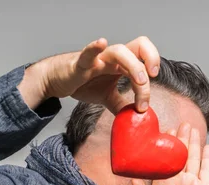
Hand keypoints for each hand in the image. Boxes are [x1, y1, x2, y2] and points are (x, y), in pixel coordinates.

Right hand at [17, 36, 159, 113]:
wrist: (56, 80)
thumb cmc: (82, 82)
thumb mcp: (106, 97)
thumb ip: (121, 105)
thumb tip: (135, 118)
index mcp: (121, 64)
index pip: (144, 59)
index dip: (152, 68)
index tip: (150, 93)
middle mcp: (112, 58)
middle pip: (138, 46)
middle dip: (150, 59)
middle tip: (152, 77)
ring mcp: (98, 59)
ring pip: (119, 51)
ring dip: (134, 66)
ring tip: (139, 82)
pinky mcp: (80, 64)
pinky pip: (88, 53)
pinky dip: (95, 48)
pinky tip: (101, 43)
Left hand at [131, 122, 208, 184]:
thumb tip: (132, 178)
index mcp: (163, 183)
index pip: (164, 160)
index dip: (165, 146)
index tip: (163, 131)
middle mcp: (178, 180)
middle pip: (180, 155)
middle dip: (180, 139)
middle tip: (180, 123)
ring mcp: (192, 184)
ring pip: (194, 159)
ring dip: (193, 144)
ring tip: (193, 129)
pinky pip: (206, 171)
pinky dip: (207, 159)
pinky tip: (207, 147)